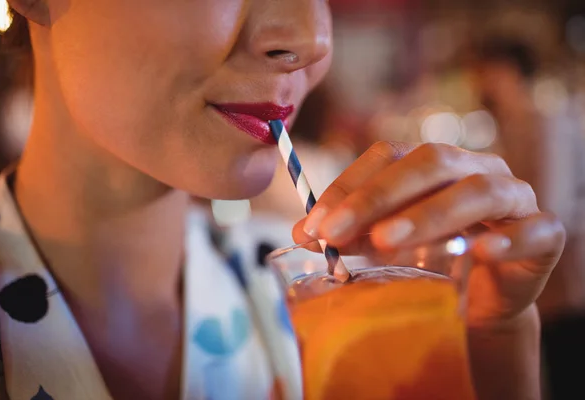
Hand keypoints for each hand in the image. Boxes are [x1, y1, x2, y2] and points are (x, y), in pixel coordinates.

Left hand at [292, 142, 565, 328]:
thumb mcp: (382, 242)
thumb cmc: (427, 261)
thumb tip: (304, 233)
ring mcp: (514, 199)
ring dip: (429, 214)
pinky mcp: (544, 235)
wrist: (476, 300)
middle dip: (378, 197)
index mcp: (434, 164)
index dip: (350, 186)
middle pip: (431, 164)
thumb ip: (350, 232)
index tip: (314, 224)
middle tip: (337, 233)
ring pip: (478, 191)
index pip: (389, 155)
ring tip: (386, 242)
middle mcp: (475, 169)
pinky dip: (506, 240)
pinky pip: (533, 230)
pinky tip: (478, 254)